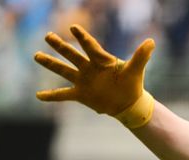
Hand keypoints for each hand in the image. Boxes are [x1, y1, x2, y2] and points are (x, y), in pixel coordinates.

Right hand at [34, 25, 154, 123]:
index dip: (83, 37)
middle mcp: (89, 68)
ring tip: (36, 55)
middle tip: (48, 36)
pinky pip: (63, 94)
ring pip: (64, 71)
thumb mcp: (136, 70)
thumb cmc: (132, 84)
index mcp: (101, 60)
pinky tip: (38, 96)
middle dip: (60, 46)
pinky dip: (52, 96)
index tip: (74, 27)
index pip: (91, 46)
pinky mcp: (81, 94)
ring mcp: (83, 80)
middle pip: (72, 55)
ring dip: (50, 63)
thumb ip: (141, 56)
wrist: (129, 103)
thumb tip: (151, 42)